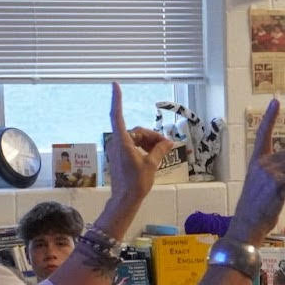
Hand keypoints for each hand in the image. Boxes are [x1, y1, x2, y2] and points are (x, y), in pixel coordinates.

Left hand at [103, 83, 172, 207]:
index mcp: (122, 142)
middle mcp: (117, 142)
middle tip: (167, 146)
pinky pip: (133, 145)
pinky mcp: (120, 155)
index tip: (115, 84)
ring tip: (162, 152)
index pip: (117, 115)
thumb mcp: (151, 165)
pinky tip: (154, 155)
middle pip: (136, 130)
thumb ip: (159, 150)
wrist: (125, 199)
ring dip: (149, 142)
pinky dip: (144, 147)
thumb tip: (169, 142)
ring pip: (136, 138)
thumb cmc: (136, 183)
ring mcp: (117, 149)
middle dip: (151, 136)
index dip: (117, 99)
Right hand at [228, 99, 284, 242]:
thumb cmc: (257, 210)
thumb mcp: (266, 188)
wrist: (247, 226)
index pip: (263, 134)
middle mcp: (262, 165)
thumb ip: (282, 176)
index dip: (270, 118)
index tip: (275, 102)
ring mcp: (269, 174)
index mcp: (256, 162)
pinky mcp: (277, 185)